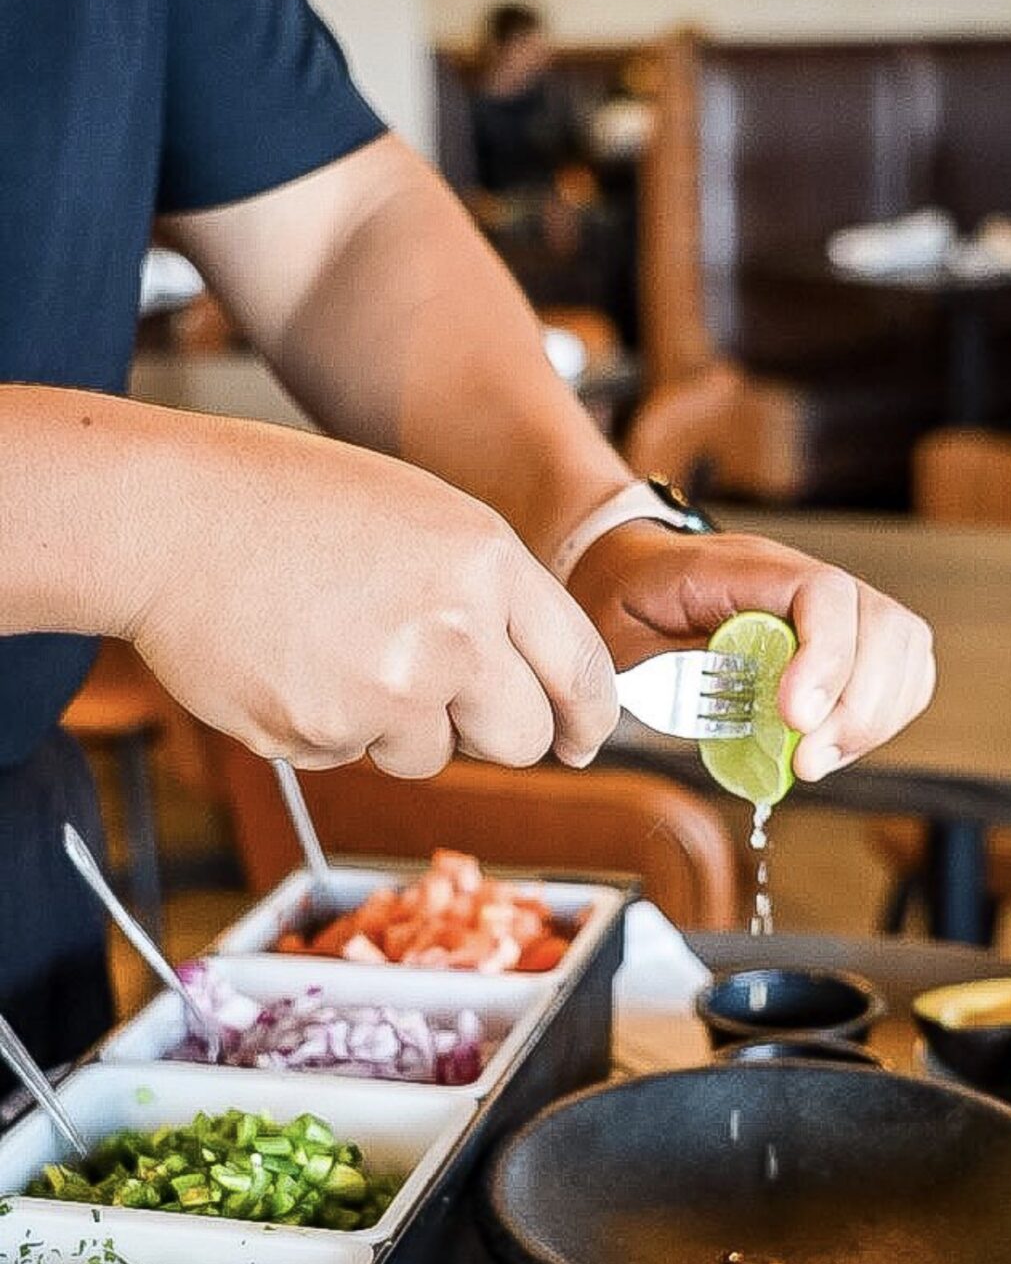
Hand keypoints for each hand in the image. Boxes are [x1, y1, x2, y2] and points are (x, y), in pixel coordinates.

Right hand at [124, 421, 617, 775]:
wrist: (166, 519)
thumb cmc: (290, 506)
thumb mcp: (422, 519)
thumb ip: (491, 595)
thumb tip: (543, 685)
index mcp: (485, 562)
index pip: (579, 667)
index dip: (590, 716)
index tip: (585, 738)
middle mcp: (451, 634)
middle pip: (520, 739)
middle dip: (492, 730)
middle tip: (439, 691)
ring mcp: (385, 693)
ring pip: (428, 754)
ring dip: (394, 723)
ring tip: (334, 645)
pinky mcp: (321, 737)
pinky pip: (350, 757)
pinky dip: (325, 726)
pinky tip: (290, 662)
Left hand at [566, 520, 935, 781]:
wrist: (631, 574)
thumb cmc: (624, 603)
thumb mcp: (616, 635)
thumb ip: (654, 673)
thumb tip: (671, 726)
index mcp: (746, 567)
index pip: (822, 593)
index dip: (825, 658)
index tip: (796, 719)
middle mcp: (801, 577)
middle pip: (881, 622)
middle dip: (859, 706)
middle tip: (806, 762)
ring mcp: (832, 603)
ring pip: (903, 645)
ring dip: (875, 716)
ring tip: (817, 759)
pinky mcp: (849, 636)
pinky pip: (902, 668)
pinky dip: (884, 715)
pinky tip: (835, 745)